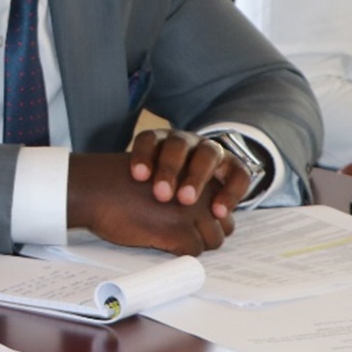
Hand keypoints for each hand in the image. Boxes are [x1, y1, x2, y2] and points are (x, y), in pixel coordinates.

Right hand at [68, 152, 233, 254]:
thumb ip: (182, 190)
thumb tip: (198, 222)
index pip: (223, 209)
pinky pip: (193, 252)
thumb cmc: (121, 185)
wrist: (96, 188)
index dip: (208, 222)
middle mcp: (202, 191)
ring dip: (192, 244)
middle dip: (205, 235)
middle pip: (224, 226)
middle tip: (178, 235)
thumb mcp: (161, 177)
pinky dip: (178, 253)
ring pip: (211, 241)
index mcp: (198, 174)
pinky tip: (159, 242)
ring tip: (167, 238)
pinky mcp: (180, 231)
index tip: (190, 226)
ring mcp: (194, 212)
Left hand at [129, 128, 250, 218]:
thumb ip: (133, 188)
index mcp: (160, 141)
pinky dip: (229, 192)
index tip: (137, 176)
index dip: (143, 155)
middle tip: (161, 194)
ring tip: (186, 201)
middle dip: (169, 168)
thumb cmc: (158, 189)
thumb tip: (113, 204)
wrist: (195, 182)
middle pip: (178, 145)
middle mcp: (186, 142)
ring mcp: (211, 152)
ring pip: (208, 154)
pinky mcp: (234, 166)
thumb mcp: (144, 184)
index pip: (149, 139)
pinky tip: (219, 212)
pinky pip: (238, 174)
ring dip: (196, 177)